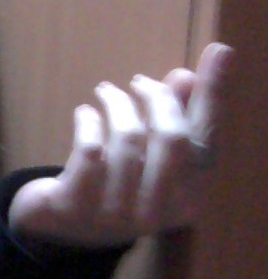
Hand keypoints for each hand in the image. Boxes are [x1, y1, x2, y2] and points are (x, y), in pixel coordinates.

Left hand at [8, 42, 231, 247]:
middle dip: (157, 98)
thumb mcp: (152, 152)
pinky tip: (85, 114)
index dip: (211, 96)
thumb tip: (195, 72)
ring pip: (128, 139)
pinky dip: (88, 121)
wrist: (60, 226)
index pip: (206, 141)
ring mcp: (115, 214)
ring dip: (116, 103)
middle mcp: (157, 213)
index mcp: (186, 200)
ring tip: (105, 93)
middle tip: (137, 82)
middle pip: (173, 138)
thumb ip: (179, 114)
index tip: (218, 51)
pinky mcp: (76, 206)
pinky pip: (90, 150)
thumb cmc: (117, 182)